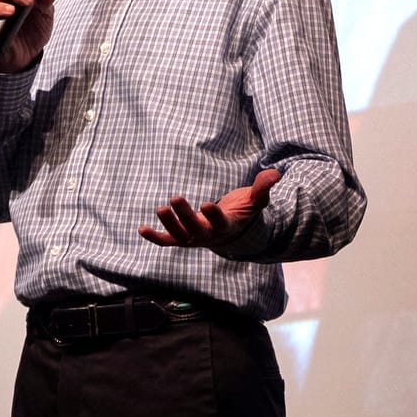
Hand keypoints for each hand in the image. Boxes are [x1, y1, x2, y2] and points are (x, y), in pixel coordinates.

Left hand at [140, 168, 280, 250]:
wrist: (232, 233)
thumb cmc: (243, 213)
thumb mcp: (255, 201)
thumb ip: (263, 188)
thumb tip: (275, 174)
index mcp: (227, 227)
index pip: (220, 223)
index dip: (214, 216)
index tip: (208, 204)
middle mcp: (208, 236)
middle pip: (196, 230)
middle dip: (185, 216)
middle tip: (174, 199)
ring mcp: (193, 239)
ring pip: (179, 236)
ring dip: (168, 225)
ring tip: (160, 209)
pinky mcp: (182, 238)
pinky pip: (167, 241)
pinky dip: (154, 237)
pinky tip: (141, 229)